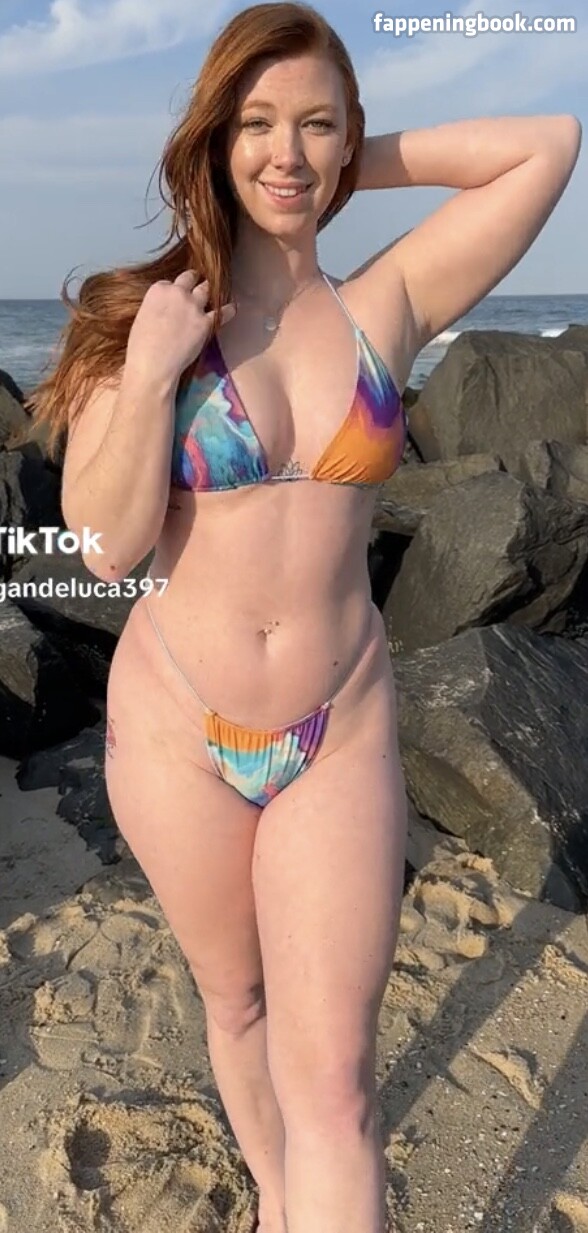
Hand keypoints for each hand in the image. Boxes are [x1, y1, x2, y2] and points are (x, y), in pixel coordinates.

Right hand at [124, 271, 235, 388]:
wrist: (154, 365)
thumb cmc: (140, 346)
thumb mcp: (142, 318)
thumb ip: (156, 308)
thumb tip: (163, 312)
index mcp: (158, 290)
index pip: (169, 283)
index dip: (172, 290)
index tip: (174, 297)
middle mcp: (177, 293)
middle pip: (189, 278)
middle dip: (193, 280)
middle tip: (197, 283)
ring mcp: (194, 307)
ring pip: (206, 290)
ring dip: (208, 291)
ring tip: (212, 292)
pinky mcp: (206, 323)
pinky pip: (222, 312)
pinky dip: (228, 310)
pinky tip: (231, 308)